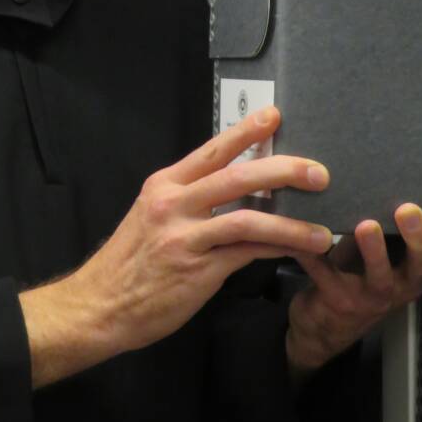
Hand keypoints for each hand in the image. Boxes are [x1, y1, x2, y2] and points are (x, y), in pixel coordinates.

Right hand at [20, 106, 334, 386]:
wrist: (99, 306)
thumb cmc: (129, 261)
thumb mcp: (151, 215)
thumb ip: (187, 199)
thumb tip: (235, 187)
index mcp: (163, 184)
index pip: (212, 150)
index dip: (246, 131)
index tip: (275, 115)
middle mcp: (173, 204)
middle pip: (237, 177)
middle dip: (283, 170)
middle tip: (319, 173)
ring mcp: (185, 237)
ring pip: (248, 218)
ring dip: (291, 224)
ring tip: (322, 232)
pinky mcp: (198, 271)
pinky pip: (246, 254)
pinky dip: (275, 251)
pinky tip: (296, 253)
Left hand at [285, 203, 421, 375]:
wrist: (322, 327)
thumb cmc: (355, 279)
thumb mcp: (381, 257)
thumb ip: (392, 235)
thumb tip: (394, 183)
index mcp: (410, 273)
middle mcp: (396, 287)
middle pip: (416, 265)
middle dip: (416, 237)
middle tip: (409, 210)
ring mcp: (368, 297)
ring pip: (377, 275)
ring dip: (374, 250)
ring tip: (367, 226)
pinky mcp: (337, 300)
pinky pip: (323, 274)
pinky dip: (312, 255)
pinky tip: (302, 239)